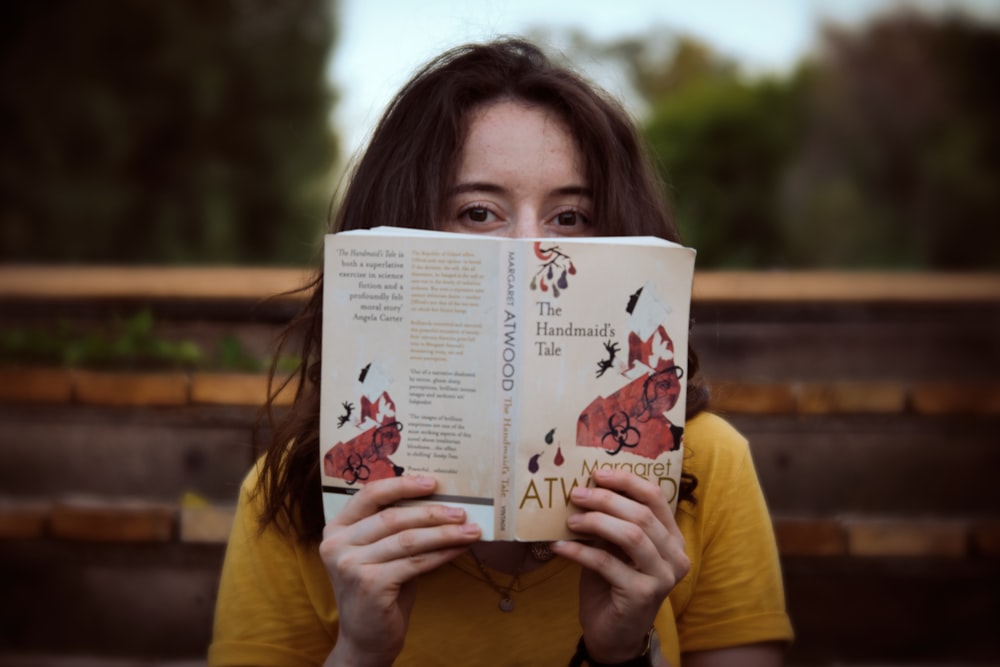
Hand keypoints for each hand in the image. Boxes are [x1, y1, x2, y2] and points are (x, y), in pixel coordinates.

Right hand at [319, 475, 481, 665]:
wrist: (366, 638)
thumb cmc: (379, 589)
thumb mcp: (380, 552)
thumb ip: (394, 527)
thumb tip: (438, 501)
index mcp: (337, 528)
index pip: (370, 495)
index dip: (402, 485)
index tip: (433, 482)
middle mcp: (336, 544)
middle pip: (392, 517)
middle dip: (432, 512)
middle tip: (461, 512)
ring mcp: (350, 565)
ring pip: (407, 540)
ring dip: (444, 533)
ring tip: (470, 530)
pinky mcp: (370, 585)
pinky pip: (415, 562)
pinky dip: (442, 554)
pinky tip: (459, 549)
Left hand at [550, 468, 688, 663]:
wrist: (613, 633)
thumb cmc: (612, 584)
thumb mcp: (614, 547)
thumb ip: (611, 521)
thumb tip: (585, 487)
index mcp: (672, 538)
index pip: (656, 498)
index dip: (627, 481)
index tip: (597, 473)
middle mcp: (675, 557)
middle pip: (642, 514)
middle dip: (605, 499)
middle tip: (575, 494)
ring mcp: (662, 577)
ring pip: (631, 536)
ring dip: (596, 522)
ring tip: (570, 520)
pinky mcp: (642, 595)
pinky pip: (608, 563)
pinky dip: (580, 552)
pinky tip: (559, 547)